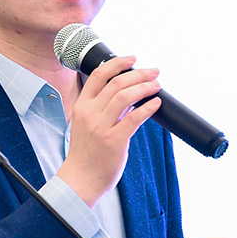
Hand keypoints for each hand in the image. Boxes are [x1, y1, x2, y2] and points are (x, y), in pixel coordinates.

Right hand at [56, 56, 161, 206]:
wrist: (80, 179)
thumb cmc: (85, 153)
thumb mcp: (86, 124)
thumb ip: (102, 108)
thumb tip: (127, 94)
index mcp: (82, 106)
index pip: (99, 75)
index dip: (117, 63)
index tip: (132, 58)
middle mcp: (90, 113)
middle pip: (117, 83)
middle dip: (139, 73)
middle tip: (153, 71)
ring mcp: (102, 126)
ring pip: (126, 96)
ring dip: (145, 87)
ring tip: (156, 84)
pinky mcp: (115, 140)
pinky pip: (134, 118)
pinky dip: (148, 108)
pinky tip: (156, 103)